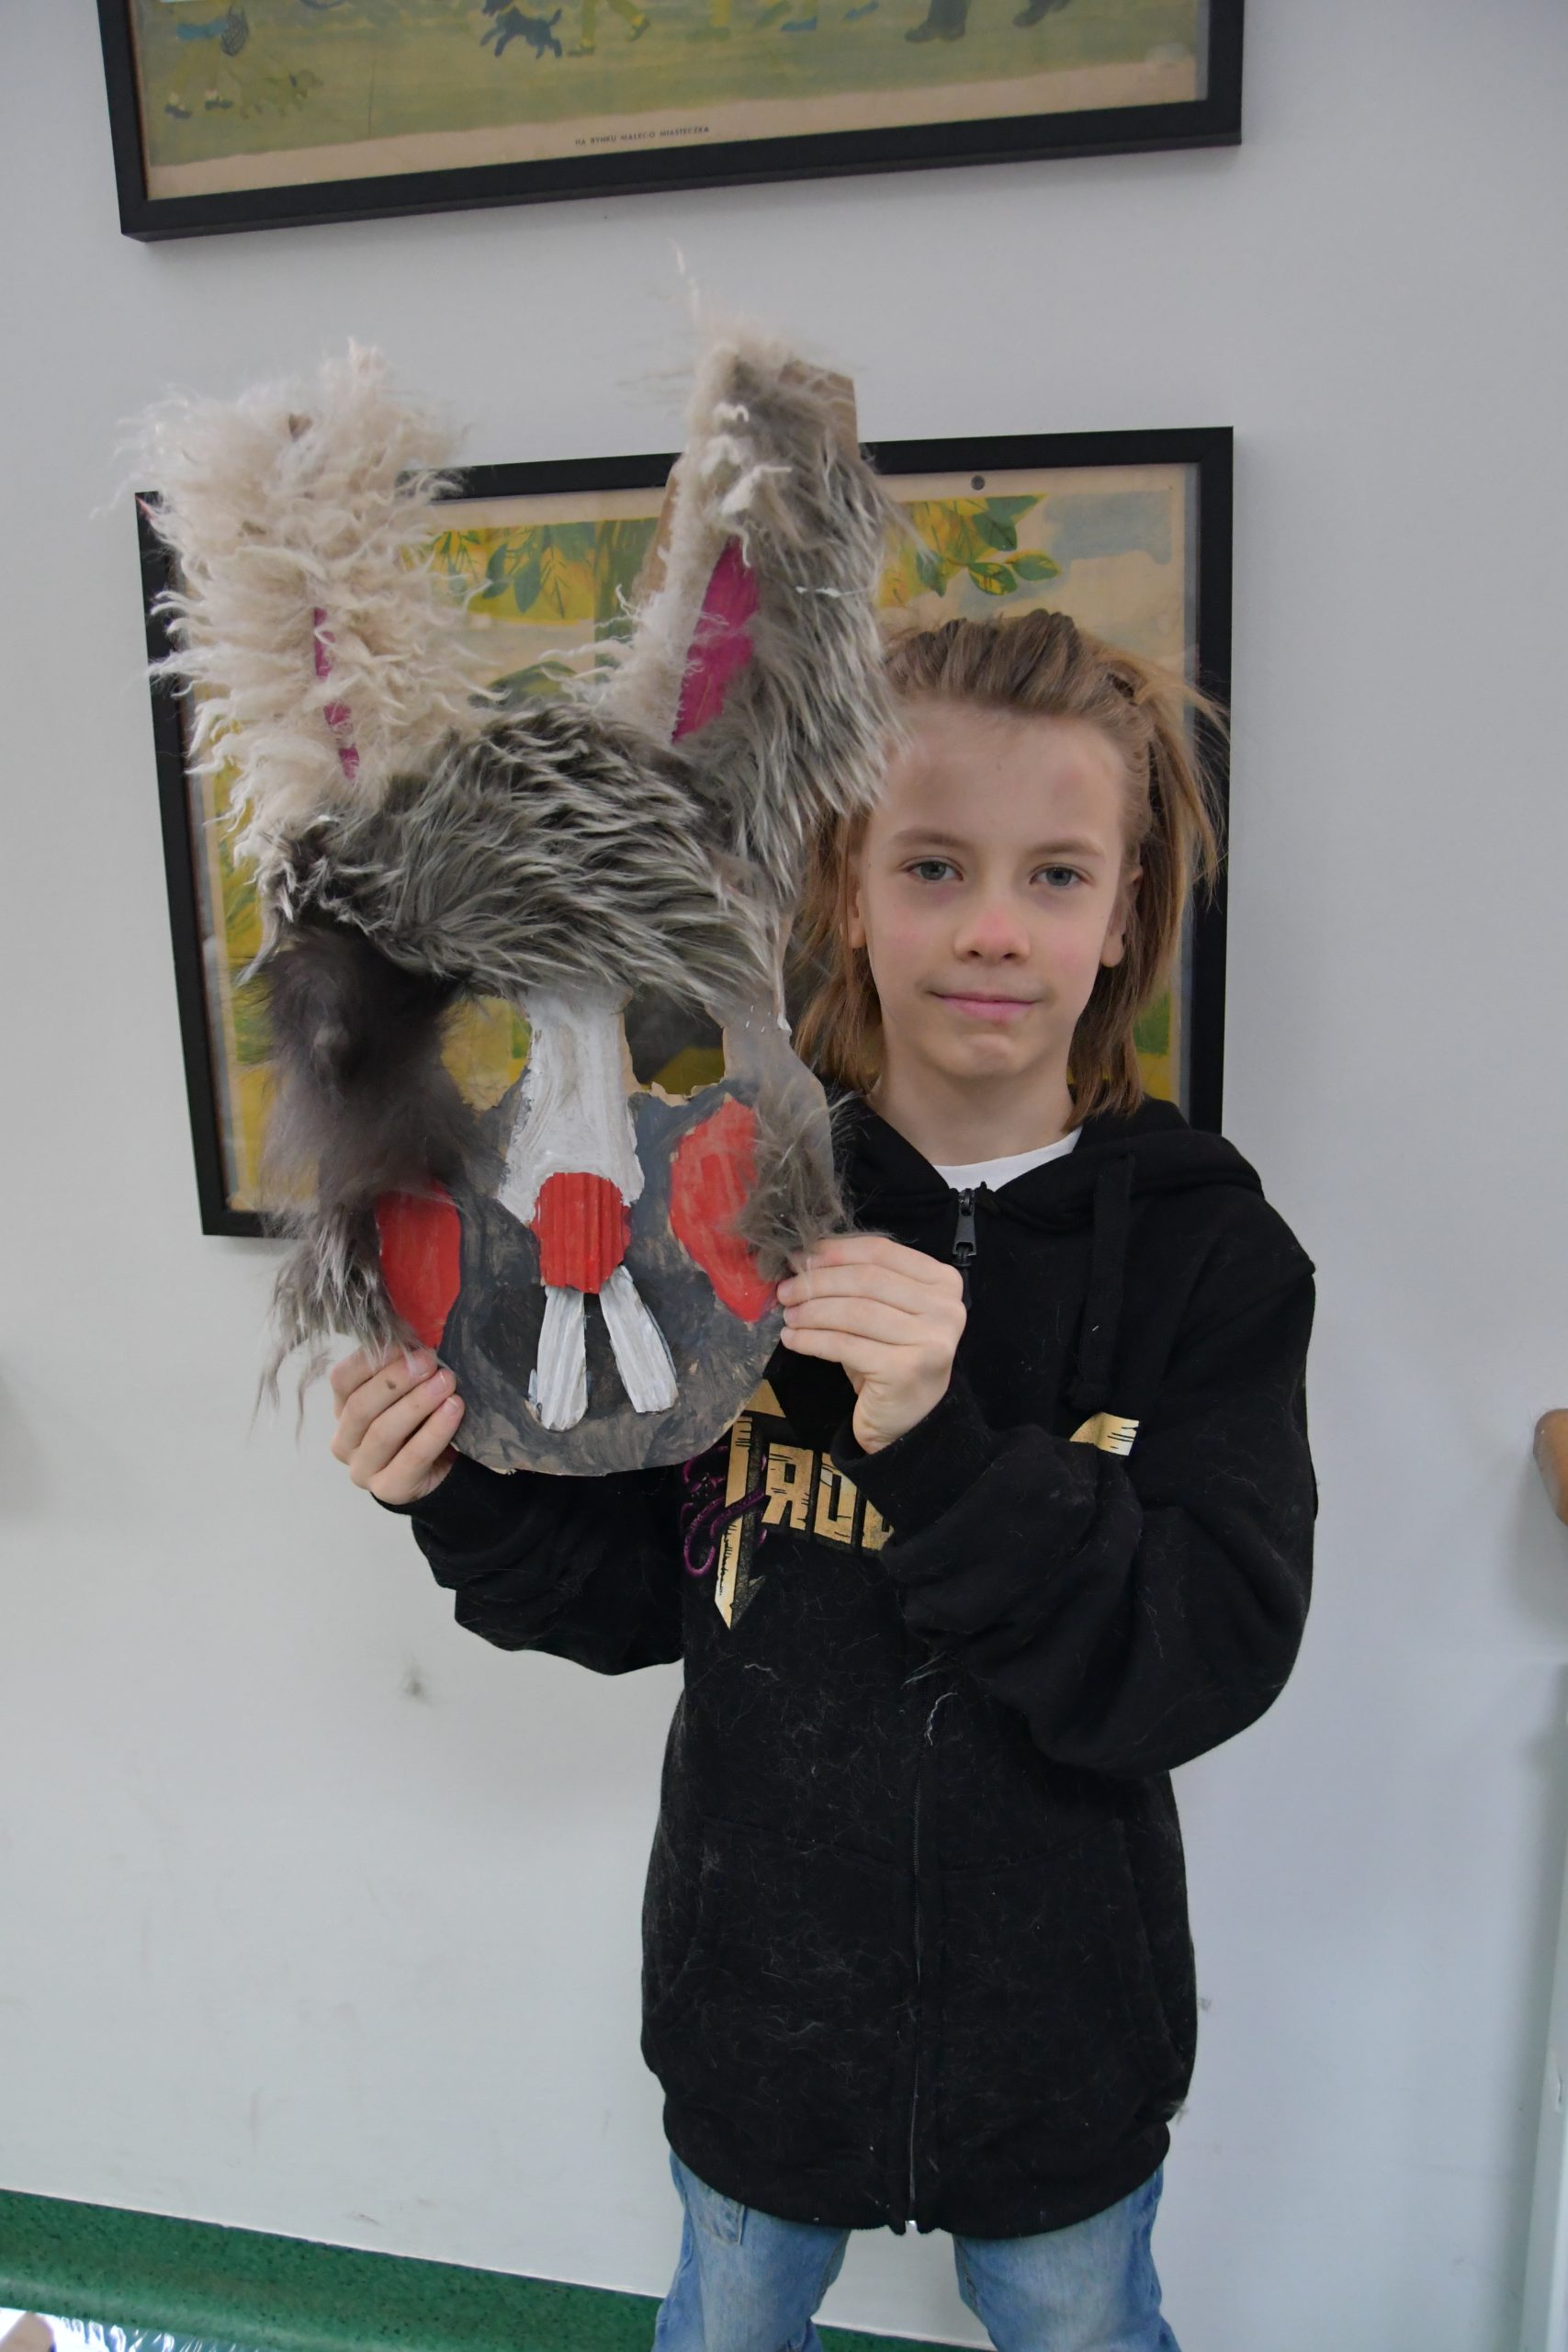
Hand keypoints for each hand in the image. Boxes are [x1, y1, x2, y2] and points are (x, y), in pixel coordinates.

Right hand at [329, 1343, 464, 1505]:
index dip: (370, 1359)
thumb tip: (416, 1341)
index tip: (405, 1343)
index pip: (342, 1380)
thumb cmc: (420, 1423)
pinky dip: (435, 1431)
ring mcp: (363, 1469)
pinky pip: (412, 1458)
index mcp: (343, 1410)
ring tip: (447, 1383)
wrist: (440, 1472)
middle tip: (430, 1361)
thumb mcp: (407, 1394)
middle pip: (361, 1406)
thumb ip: (403, 1370)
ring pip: (383, 1431)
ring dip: (417, 1403)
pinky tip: (454, 1409)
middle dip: (397, 1380)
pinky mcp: (389, 1490)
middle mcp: (344, 1441)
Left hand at [776, 1233, 965, 1454]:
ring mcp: (930, 1340)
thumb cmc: (890, 1358)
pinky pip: (845, 1345)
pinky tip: (793, 1340)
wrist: (907, 1421)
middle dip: (817, 1282)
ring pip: (854, 1311)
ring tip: (788, 1316)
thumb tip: (804, 1257)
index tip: (800, 1258)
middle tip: (786, 1291)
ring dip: (812, 1311)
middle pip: (866, 1280)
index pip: (880, 1252)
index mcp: (943, 1282)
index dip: (835, 1252)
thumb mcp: (881, 1311)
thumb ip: (857, 1281)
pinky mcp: (906, 1370)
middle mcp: (946, 1308)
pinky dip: (812, 1340)